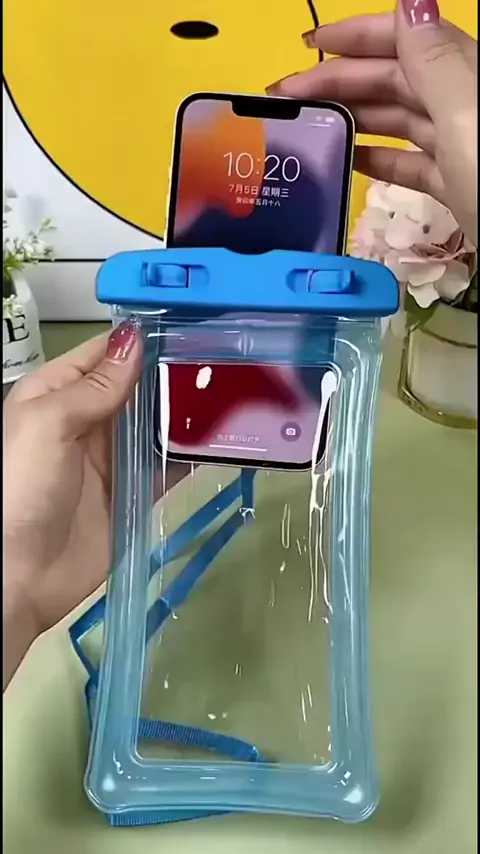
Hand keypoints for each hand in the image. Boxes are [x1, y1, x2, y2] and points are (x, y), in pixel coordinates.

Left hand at [2, 325, 188, 686]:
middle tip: (224, 361)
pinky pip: (166, 469)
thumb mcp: (49, 424)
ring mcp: (110, 460)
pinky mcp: (132, 495)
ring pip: (155, 426)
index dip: (140, 342)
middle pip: (135, 390)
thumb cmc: (22, 487)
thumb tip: (134, 341)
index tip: (188, 328)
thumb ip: (95, 387)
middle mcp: (85, 422)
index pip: (102, 356)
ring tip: (232, 395)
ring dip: (185, 414)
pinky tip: (221, 442)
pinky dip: (190, 457)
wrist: (19, 576)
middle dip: (171, 376)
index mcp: (56, 395)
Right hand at [267, 0, 476, 244]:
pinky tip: (349, 162)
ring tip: (308, 129)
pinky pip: (412, 163)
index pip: (403, 38)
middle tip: (286, 98)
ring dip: (353, 119)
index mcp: (464, 73)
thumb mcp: (465, 116)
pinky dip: (379, 160)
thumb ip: (434, 62)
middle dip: (340, 82)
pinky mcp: (458, 184)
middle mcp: (461, 101)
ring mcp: (460, 144)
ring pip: (400, 119)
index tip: (308, 47)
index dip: (356, 37)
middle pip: (394, 79)